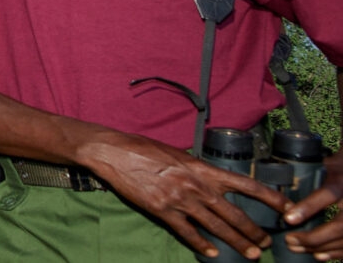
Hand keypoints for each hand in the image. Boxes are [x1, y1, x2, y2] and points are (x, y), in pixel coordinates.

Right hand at [80, 130, 285, 259]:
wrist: (113, 152)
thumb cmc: (143, 148)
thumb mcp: (177, 154)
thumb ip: (197, 169)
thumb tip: (210, 180)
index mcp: (202, 168)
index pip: (245, 184)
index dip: (269, 197)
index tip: (287, 207)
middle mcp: (196, 185)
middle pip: (234, 213)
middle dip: (254, 231)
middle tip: (266, 243)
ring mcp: (180, 199)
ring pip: (216, 226)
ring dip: (236, 242)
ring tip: (251, 254)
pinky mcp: (162, 210)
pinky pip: (187, 232)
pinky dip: (201, 244)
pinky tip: (212, 253)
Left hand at [278, 153, 342, 258]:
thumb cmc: (339, 167)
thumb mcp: (325, 163)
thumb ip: (308, 173)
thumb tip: (278, 180)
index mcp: (342, 181)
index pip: (328, 194)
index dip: (308, 208)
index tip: (288, 218)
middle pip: (339, 226)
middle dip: (314, 237)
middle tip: (289, 240)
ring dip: (320, 247)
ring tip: (296, 247)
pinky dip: (335, 253)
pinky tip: (317, 255)